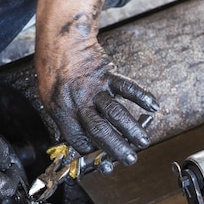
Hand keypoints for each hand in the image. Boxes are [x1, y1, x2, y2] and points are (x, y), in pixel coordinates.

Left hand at [37, 40, 158, 165]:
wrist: (61, 44)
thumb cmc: (55, 74)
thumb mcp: (50, 102)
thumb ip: (67, 122)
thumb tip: (84, 142)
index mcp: (63, 113)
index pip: (79, 140)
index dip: (91, 152)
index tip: (102, 158)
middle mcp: (79, 102)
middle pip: (100, 131)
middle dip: (117, 148)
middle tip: (130, 159)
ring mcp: (94, 89)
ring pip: (115, 113)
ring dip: (131, 129)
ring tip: (143, 141)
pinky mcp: (107, 76)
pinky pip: (126, 87)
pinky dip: (142, 96)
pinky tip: (153, 106)